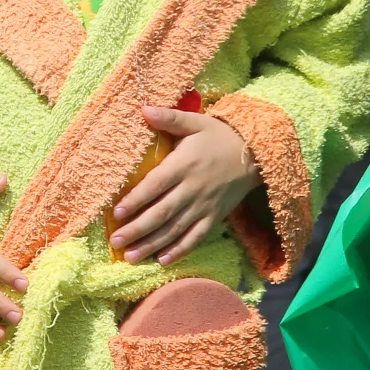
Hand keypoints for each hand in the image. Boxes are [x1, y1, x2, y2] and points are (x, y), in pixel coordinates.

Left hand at [109, 109, 256, 263]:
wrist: (254, 154)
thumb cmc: (218, 136)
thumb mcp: (195, 122)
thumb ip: (169, 118)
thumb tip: (142, 108)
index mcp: (184, 165)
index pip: (155, 185)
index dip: (136, 200)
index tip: (116, 213)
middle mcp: (193, 189)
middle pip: (162, 213)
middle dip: (137, 229)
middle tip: (115, 241)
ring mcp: (204, 206)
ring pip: (175, 230)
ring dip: (151, 245)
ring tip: (129, 257)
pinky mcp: (214, 217)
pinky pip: (196, 238)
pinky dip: (180, 251)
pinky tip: (162, 261)